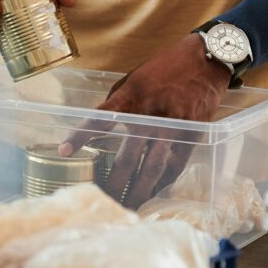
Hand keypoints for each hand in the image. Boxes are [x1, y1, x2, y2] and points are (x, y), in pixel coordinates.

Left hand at [59, 34, 230, 207]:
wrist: (204, 61)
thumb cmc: (162, 69)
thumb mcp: (132, 79)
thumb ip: (116, 103)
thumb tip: (98, 128)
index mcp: (131, 97)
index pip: (99, 119)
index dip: (80, 136)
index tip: (63, 151)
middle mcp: (151, 115)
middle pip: (128, 157)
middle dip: (114, 182)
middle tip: (101, 198)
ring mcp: (173, 128)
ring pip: (153, 168)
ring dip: (139, 190)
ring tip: (126, 206)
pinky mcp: (192, 137)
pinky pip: (174, 167)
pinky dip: (161, 183)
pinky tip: (150, 194)